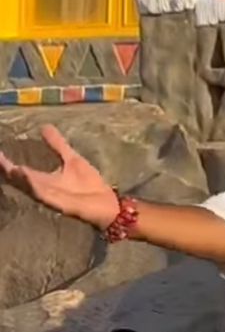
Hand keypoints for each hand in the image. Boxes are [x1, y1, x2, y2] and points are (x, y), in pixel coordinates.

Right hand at [0, 124, 118, 229]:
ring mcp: (50, 197)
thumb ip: (58, 145)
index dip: (5, 162)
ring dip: (15, 176)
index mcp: (44, 180)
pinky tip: (23, 173)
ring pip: (27, 187)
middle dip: (5, 169)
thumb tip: (44, 127)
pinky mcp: (59, 204)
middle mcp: (42, 189)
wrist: (107, 204)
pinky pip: (42, 194)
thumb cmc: (89, 185)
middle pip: (18, 180)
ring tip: (5, 165)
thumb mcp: (72, 159)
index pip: (19, 170)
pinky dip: (32, 184)